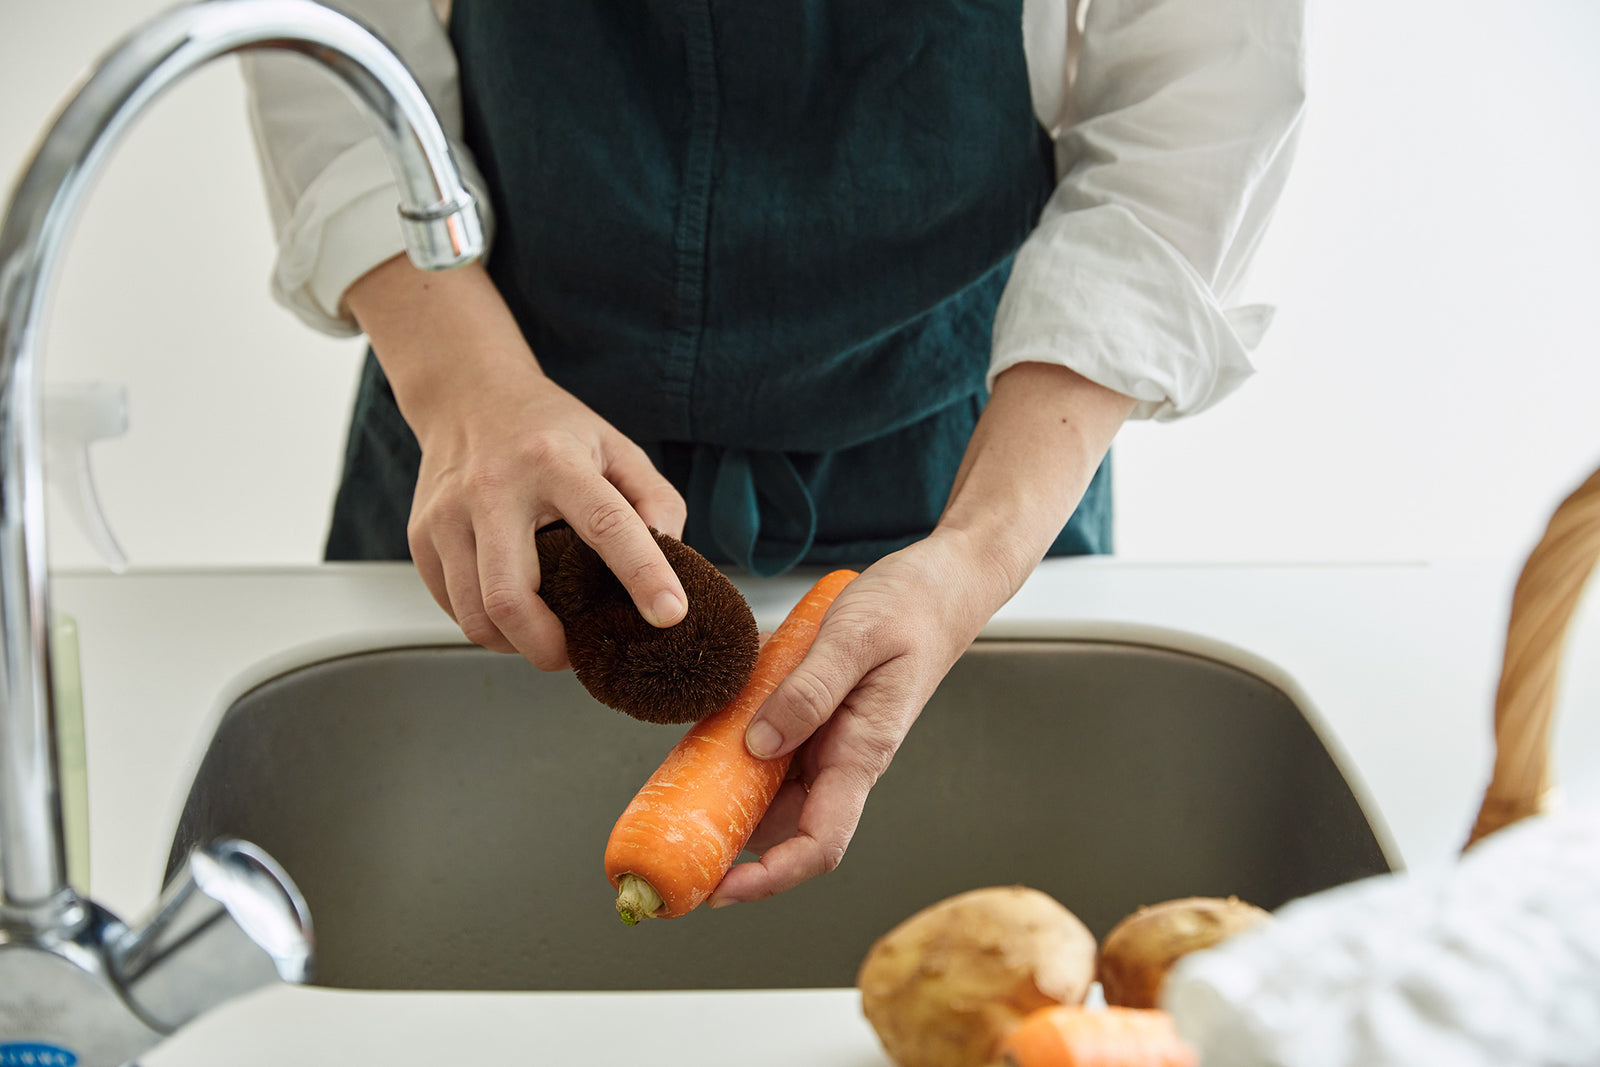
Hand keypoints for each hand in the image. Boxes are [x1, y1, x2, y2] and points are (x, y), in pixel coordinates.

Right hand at [346, 256, 687, 668]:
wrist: (465, 395)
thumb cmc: (549, 429)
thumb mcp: (615, 446)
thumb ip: (656, 499)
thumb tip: (672, 560)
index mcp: (554, 461)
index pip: (605, 524)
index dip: (642, 574)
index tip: (670, 615)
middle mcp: (493, 488)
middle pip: (512, 596)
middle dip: (550, 647)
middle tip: (579, 652)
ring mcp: (447, 515)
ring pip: (475, 616)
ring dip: (518, 645)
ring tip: (547, 634)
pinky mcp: (420, 537)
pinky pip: (454, 608)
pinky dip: (488, 627)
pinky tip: (513, 610)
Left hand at [708, 527, 1010, 905]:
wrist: (942, 583)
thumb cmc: (912, 606)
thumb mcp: (855, 637)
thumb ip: (809, 691)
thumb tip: (759, 743)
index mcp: (861, 752)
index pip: (819, 842)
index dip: (770, 877)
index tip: (723, 888)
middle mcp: (844, 758)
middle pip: (784, 829)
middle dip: (732, 846)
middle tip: (672, 843)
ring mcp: (831, 741)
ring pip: (773, 793)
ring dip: (729, 798)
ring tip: (677, 793)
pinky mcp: (819, 719)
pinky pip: (772, 751)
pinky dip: (737, 752)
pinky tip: (707, 738)